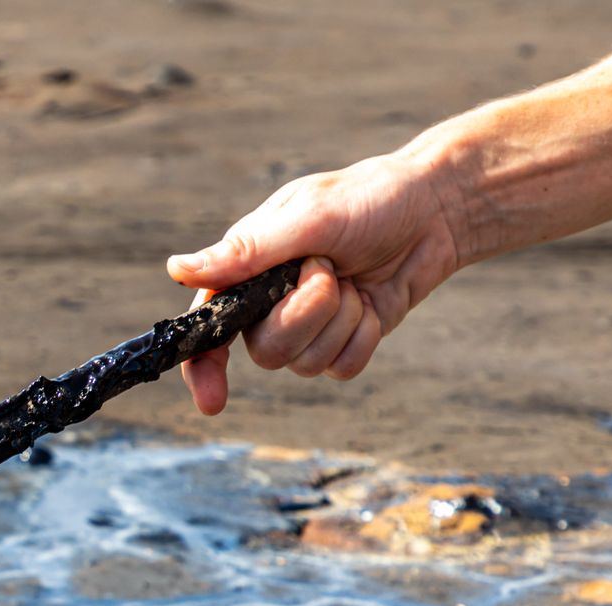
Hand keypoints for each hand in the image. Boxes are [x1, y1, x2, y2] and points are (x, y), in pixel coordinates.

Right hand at [167, 151, 466, 413]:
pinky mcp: (345, 341)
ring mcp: (308, 327)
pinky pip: (342, 368)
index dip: (203, 369)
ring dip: (341, 320)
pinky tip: (372, 302)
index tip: (212, 400)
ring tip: (353, 279)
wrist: (434, 209)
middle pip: (266, 353)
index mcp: (247, 272)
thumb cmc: (367, 199)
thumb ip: (246, 252)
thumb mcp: (307, 216)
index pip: (208, 329)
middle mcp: (269, 304)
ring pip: (307, 364)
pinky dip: (363, 336)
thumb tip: (176, 270)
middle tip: (328, 270)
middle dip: (305, 315)